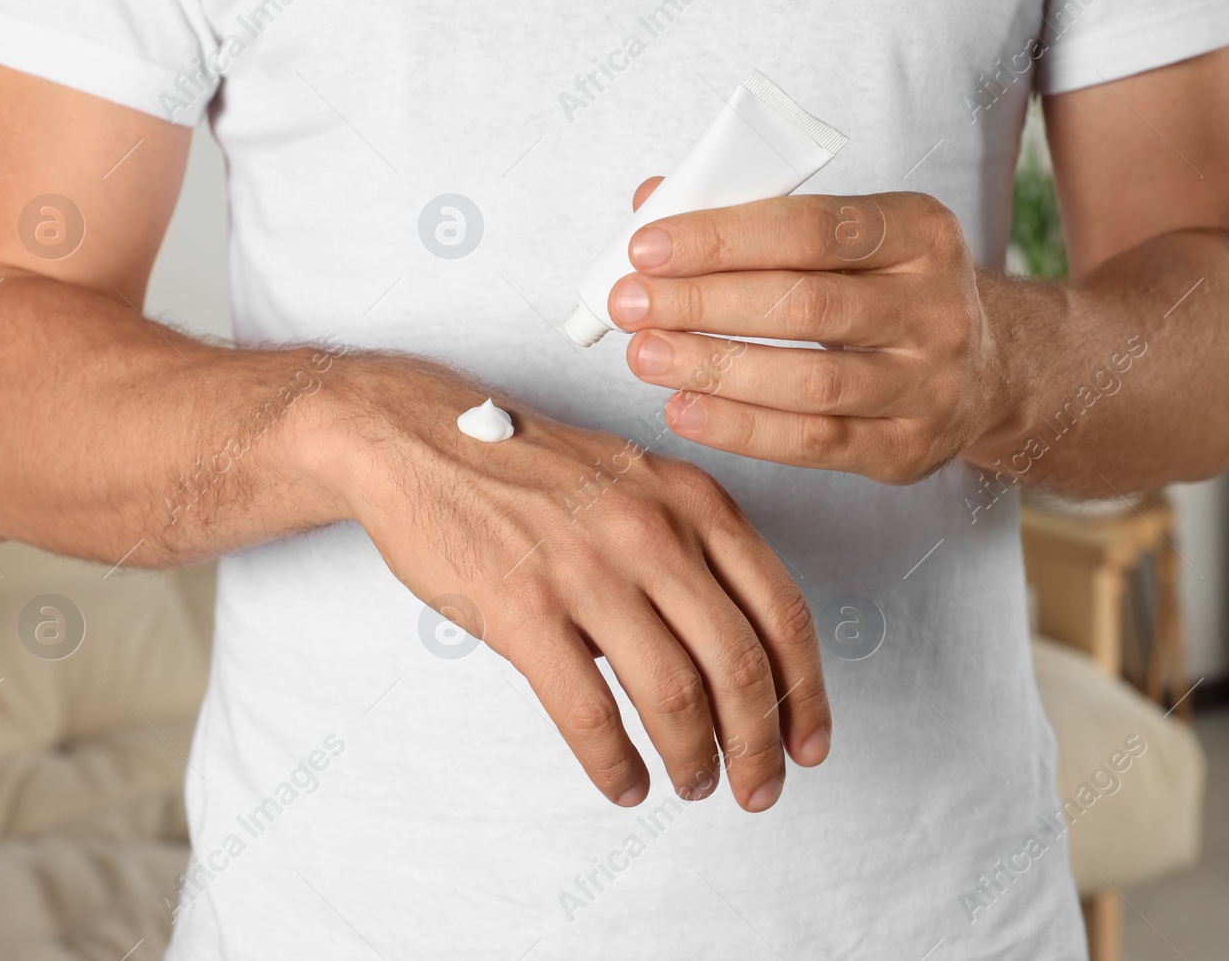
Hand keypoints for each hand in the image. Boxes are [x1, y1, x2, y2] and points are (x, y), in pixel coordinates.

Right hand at [316, 358, 830, 810]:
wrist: (422, 440)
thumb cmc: (530, 468)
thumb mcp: (638, 482)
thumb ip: (692, 551)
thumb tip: (726, 655)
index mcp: (694, 502)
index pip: (781, 611)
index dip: (805, 692)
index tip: (807, 741)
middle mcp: (654, 533)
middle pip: (739, 664)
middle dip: (758, 745)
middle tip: (757, 788)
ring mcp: (588, 569)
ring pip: (674, 695)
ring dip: (693, 760)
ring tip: (693, 786)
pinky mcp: (523, 608)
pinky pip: (589, 712)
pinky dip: (615, 764)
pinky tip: (624, 783)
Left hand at [607, 184, 1014, 484]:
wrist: (986, 370)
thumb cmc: (884, 289)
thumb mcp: (847, 237)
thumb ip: (754, 213)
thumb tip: (652, 201)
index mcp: (919, 231)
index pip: (811, 227)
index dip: (722, 237)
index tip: (646, 248)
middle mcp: (935, 306)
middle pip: (806, 305)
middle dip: (704, 303)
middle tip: (628, 306)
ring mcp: (929, 383)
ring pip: (810, 382)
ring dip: (714, 369)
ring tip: (644, 357)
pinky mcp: (908, 447)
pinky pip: (815, 442)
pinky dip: (741, 430)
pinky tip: (685, 411)